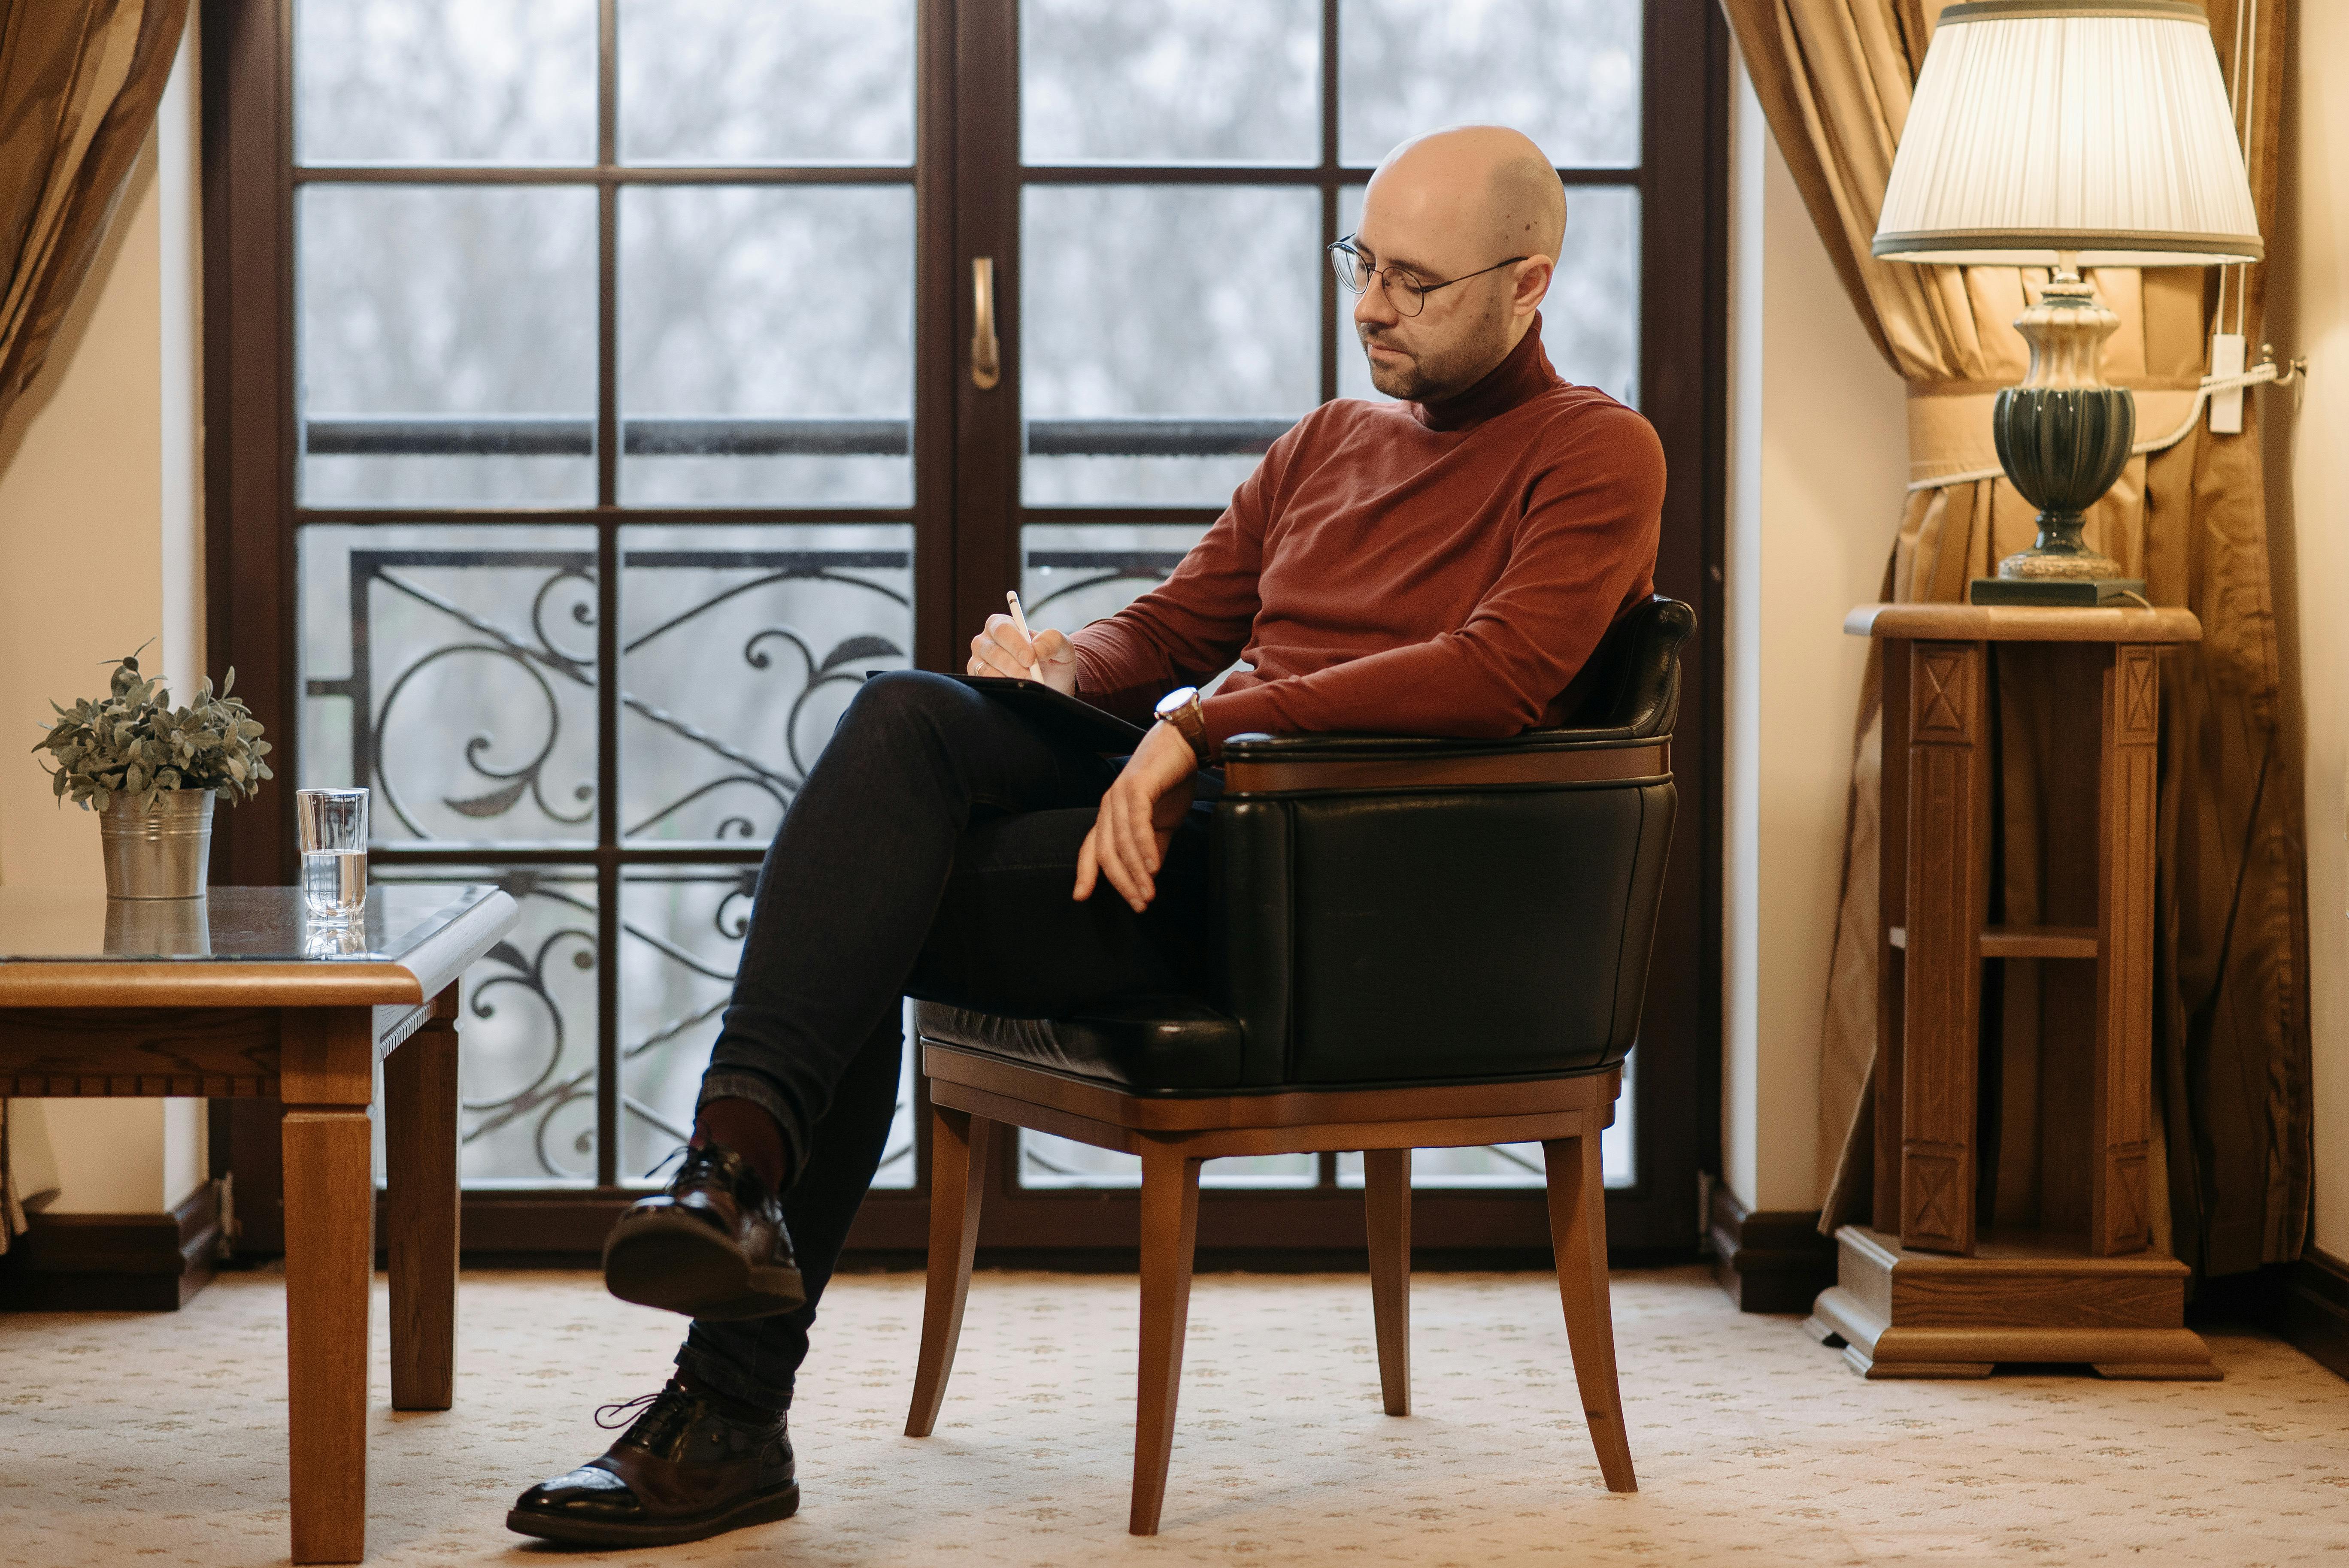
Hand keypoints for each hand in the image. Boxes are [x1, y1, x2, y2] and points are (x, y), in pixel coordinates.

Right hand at [968, 613, 1076, 694]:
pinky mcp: (978, 678)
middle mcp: (985, 640)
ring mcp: (979, 660)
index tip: (1031, 659)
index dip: (1016, 644)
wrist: (1051, 683)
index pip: (1002, 630)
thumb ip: (1053, 641)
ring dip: (1009, 678)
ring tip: (1029, 684)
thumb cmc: (1052, 659)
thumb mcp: (1062, 647)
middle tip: (1033, 677)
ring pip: (986, 669)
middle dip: (1014, 666)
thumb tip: (1038, 647)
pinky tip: (1017, 689)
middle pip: (993, 651)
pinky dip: (1002, 687)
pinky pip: (984, 683)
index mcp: (1001, 624)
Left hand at [1075, 721, 1198, 911]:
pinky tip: (1153, 868)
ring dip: (1135, 872)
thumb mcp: (1162, 822)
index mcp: (1111, 814)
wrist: (1185, 743)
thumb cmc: (1171, 781)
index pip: (1092, 848)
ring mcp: (1120, 795)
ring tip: (1148, 894)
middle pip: (1105, 852)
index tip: (1081, 897)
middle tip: (1138, 905)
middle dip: (1120, 883)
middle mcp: (1109, 805)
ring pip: (1120, 842)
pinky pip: (1136, 824)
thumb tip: (1148, 876)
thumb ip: (1152, 847)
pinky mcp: (1137, 787)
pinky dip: (1144, 848)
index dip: (1085, 872)